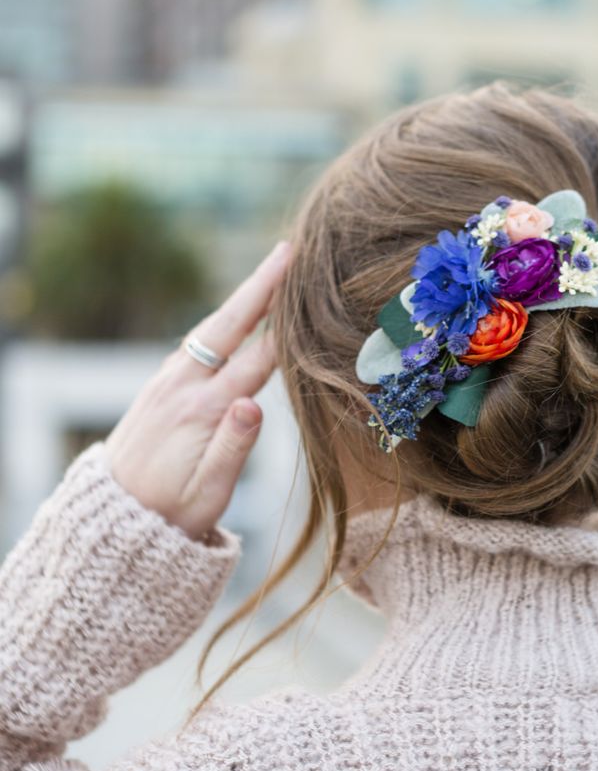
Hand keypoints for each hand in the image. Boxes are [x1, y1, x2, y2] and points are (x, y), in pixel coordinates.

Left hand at [104, 240, 292, 542]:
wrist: (113, 521)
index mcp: (203, 411)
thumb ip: (233, 448)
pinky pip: (194, 343)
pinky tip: (232, 316)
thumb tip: (254, 404)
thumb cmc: (171, 514)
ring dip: (241, 299)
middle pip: (229, 326)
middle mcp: (182, 387)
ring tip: (269, 271)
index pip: (258, 359)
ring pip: (209, 330)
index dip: (288, 325)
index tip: (312, 288)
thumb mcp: (209, 493)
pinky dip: (220, 322)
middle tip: (289, 250)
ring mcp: (166, 383)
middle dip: (261, 287)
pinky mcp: (158, 388)